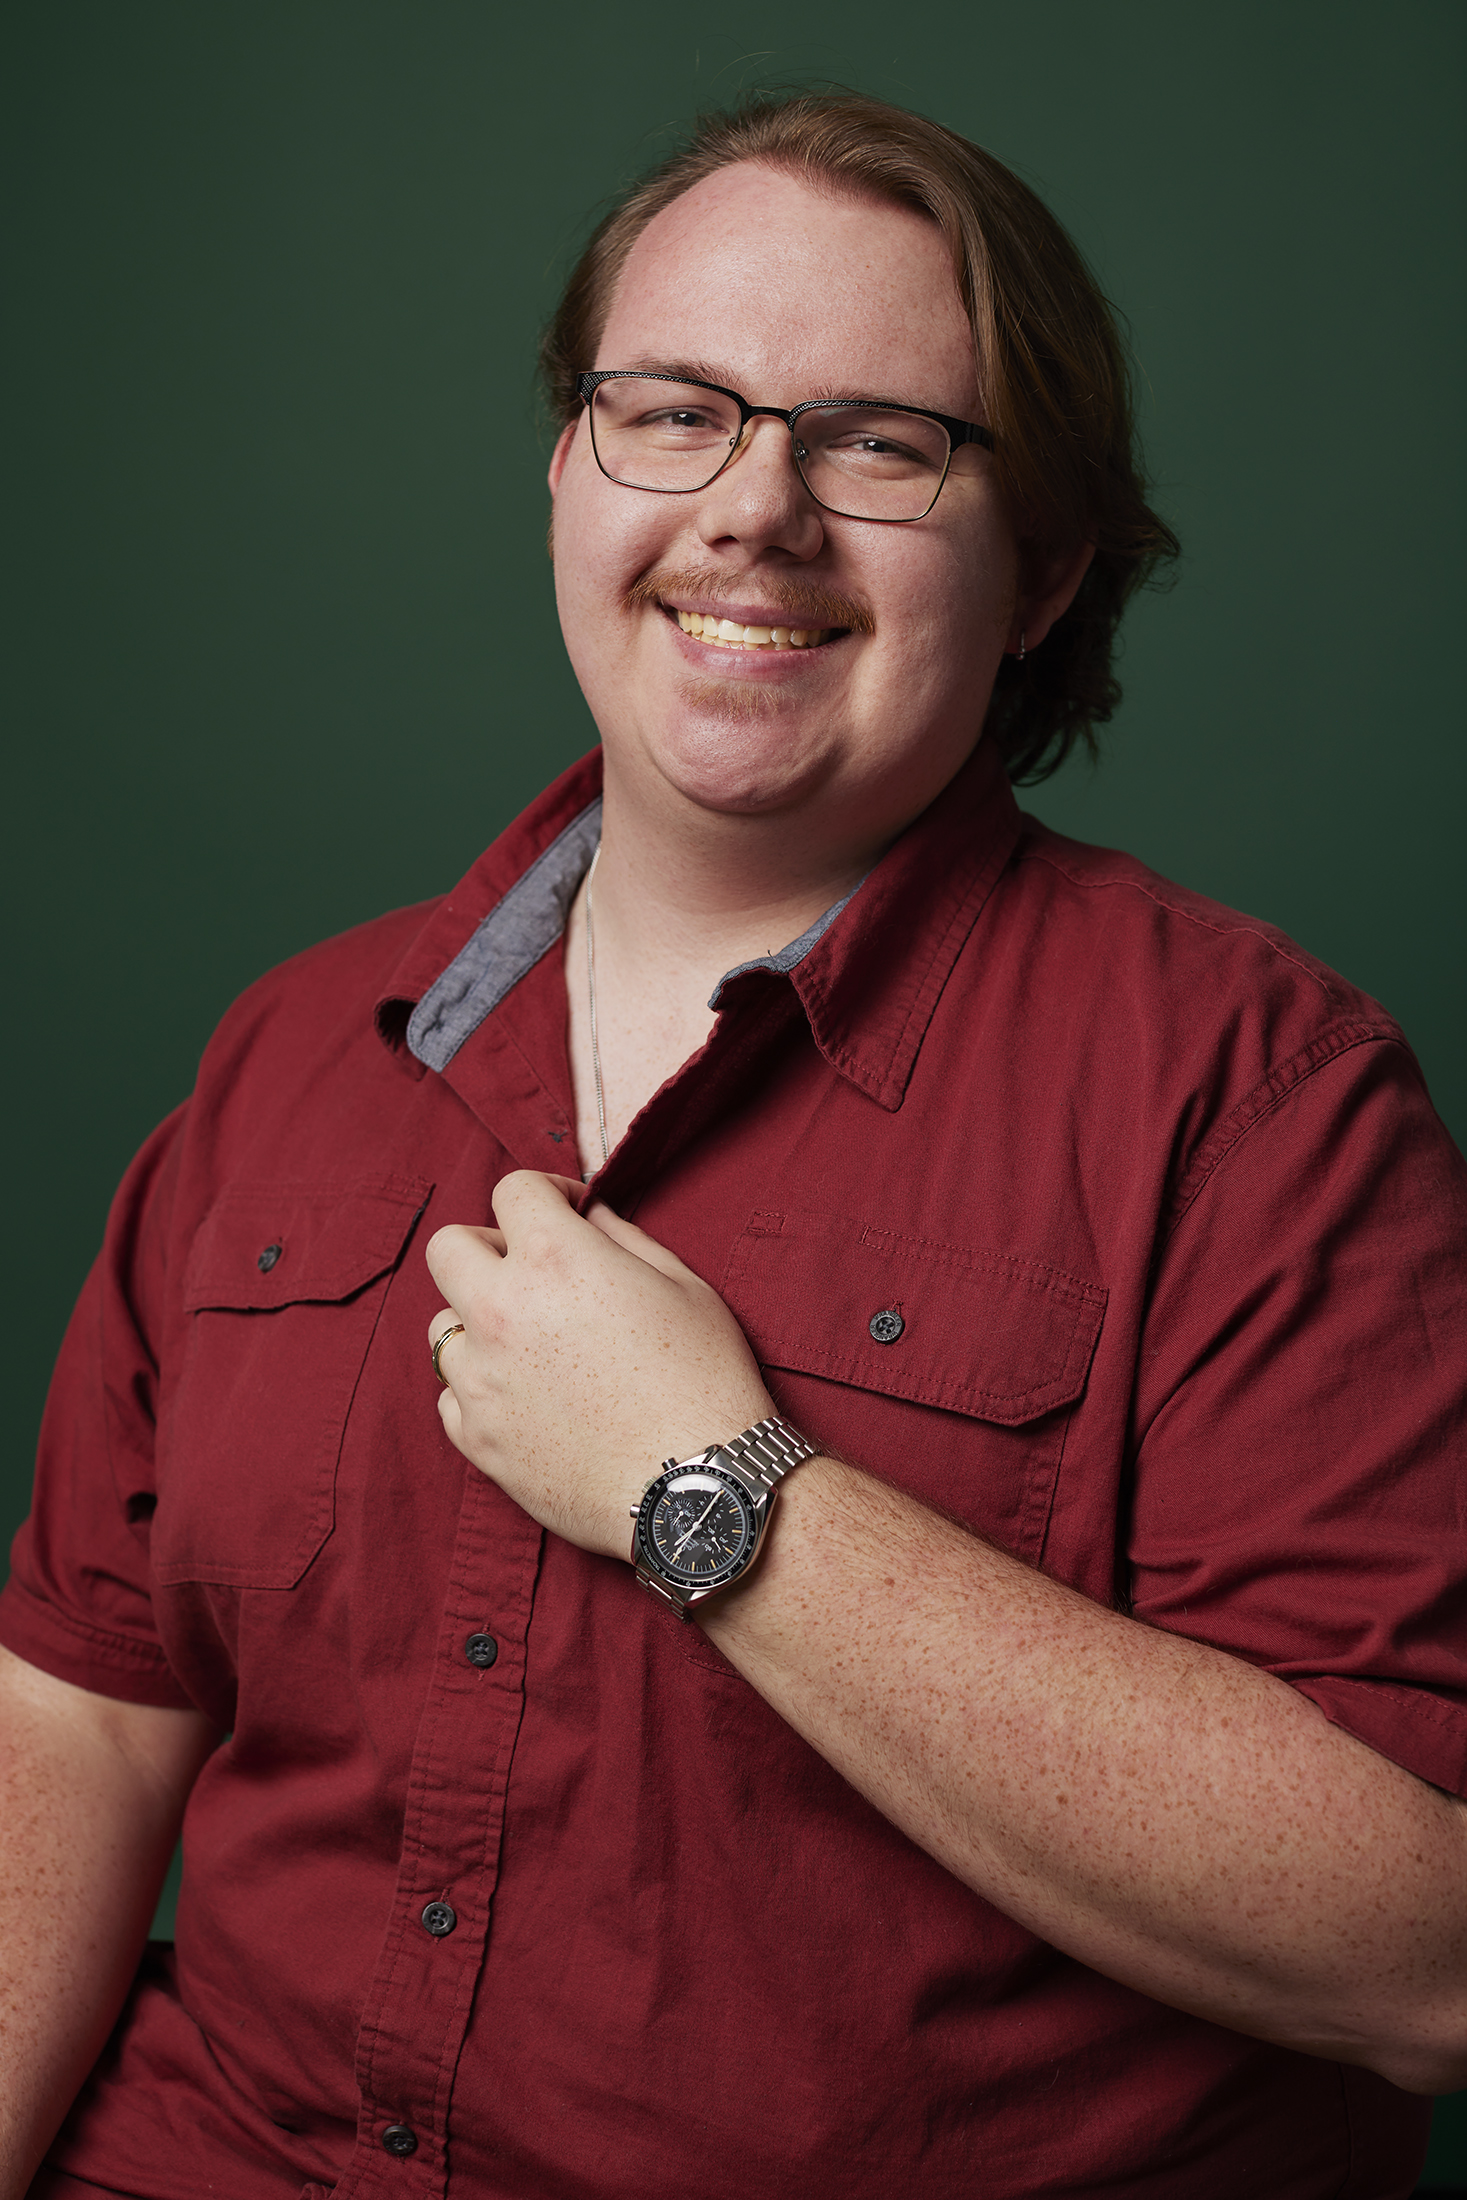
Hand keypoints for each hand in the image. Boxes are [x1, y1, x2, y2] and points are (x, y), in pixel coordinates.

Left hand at [425, 1172, 773, 1558]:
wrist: (698, 1489)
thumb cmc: (705, 1382)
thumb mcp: (683, 1286)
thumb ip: (623, 1238)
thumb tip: (588, 1217)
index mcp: (556, 1259)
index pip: (512, 1189)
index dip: (543, 1193)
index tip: (565, 1213)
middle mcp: (502, 1310)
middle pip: (447, 1247)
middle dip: (487, 1247)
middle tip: (531, 1272)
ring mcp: (481, 1378)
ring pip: (441, 1326)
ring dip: (478, 1323)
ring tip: (531, 1346)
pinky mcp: (477, 1439)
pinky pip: (452, 1396)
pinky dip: (481, 1390)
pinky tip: (529, 1399)